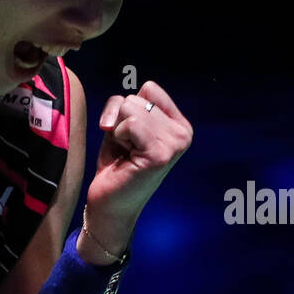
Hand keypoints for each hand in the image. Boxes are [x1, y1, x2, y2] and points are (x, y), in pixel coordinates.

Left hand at [80, 81, 192, 259]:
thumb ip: (124, 106)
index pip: (149, 87)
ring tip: (126, 154)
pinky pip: (129, 124)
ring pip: (131, 107)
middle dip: (120, 121)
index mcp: (179, 124)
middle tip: (125, 150)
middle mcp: (183, 133)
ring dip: (118, 131)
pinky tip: (125, 158)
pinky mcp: (160, 154)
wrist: (110, 206)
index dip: (126, 108)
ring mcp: (175, 143)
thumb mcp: (120, 128)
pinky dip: (118, 138)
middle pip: (138, 97)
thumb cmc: (115, 167)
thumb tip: (123, 104)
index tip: (129, 136)